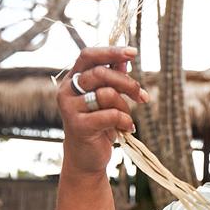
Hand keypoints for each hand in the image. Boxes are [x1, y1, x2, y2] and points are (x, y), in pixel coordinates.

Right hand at [56, 47, 149, 174]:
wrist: (86, 158)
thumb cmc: (99, 125)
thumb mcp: (107, 99)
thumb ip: (113, 78)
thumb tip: (125, 59)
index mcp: (73, 79)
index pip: (88, 55)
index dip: (111, 51)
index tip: (133, 52)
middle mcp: (67, 90)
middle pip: (101, 73)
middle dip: (127, 83)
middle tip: (142, 96)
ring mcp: (70, 108)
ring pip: (107, 94)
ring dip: (125, 106)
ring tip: (127, 118)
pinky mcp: (78, 125)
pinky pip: (110, 114)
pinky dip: (125, 121)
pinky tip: (128, 129)